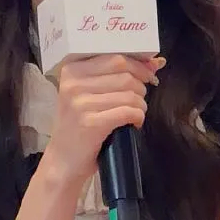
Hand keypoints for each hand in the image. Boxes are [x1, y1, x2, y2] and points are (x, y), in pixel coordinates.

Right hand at [43, 53, 162, 188]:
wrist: (63, 161)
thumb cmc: (79, 126)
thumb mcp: (91, 94)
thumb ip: (119, 75)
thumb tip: (156, 61)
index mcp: (72, 70)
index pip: (116, 58)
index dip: (139, 65)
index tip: (149, 75)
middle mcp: (74, 83)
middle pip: (126, 74)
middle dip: (141, 87)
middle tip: (139, 101)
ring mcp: (80, 103)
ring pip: (130, 94)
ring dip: (141, 106)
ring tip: (134, 114)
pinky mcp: (91, 123)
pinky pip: (128, 112)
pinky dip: (138, 118)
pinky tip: (133, 124)